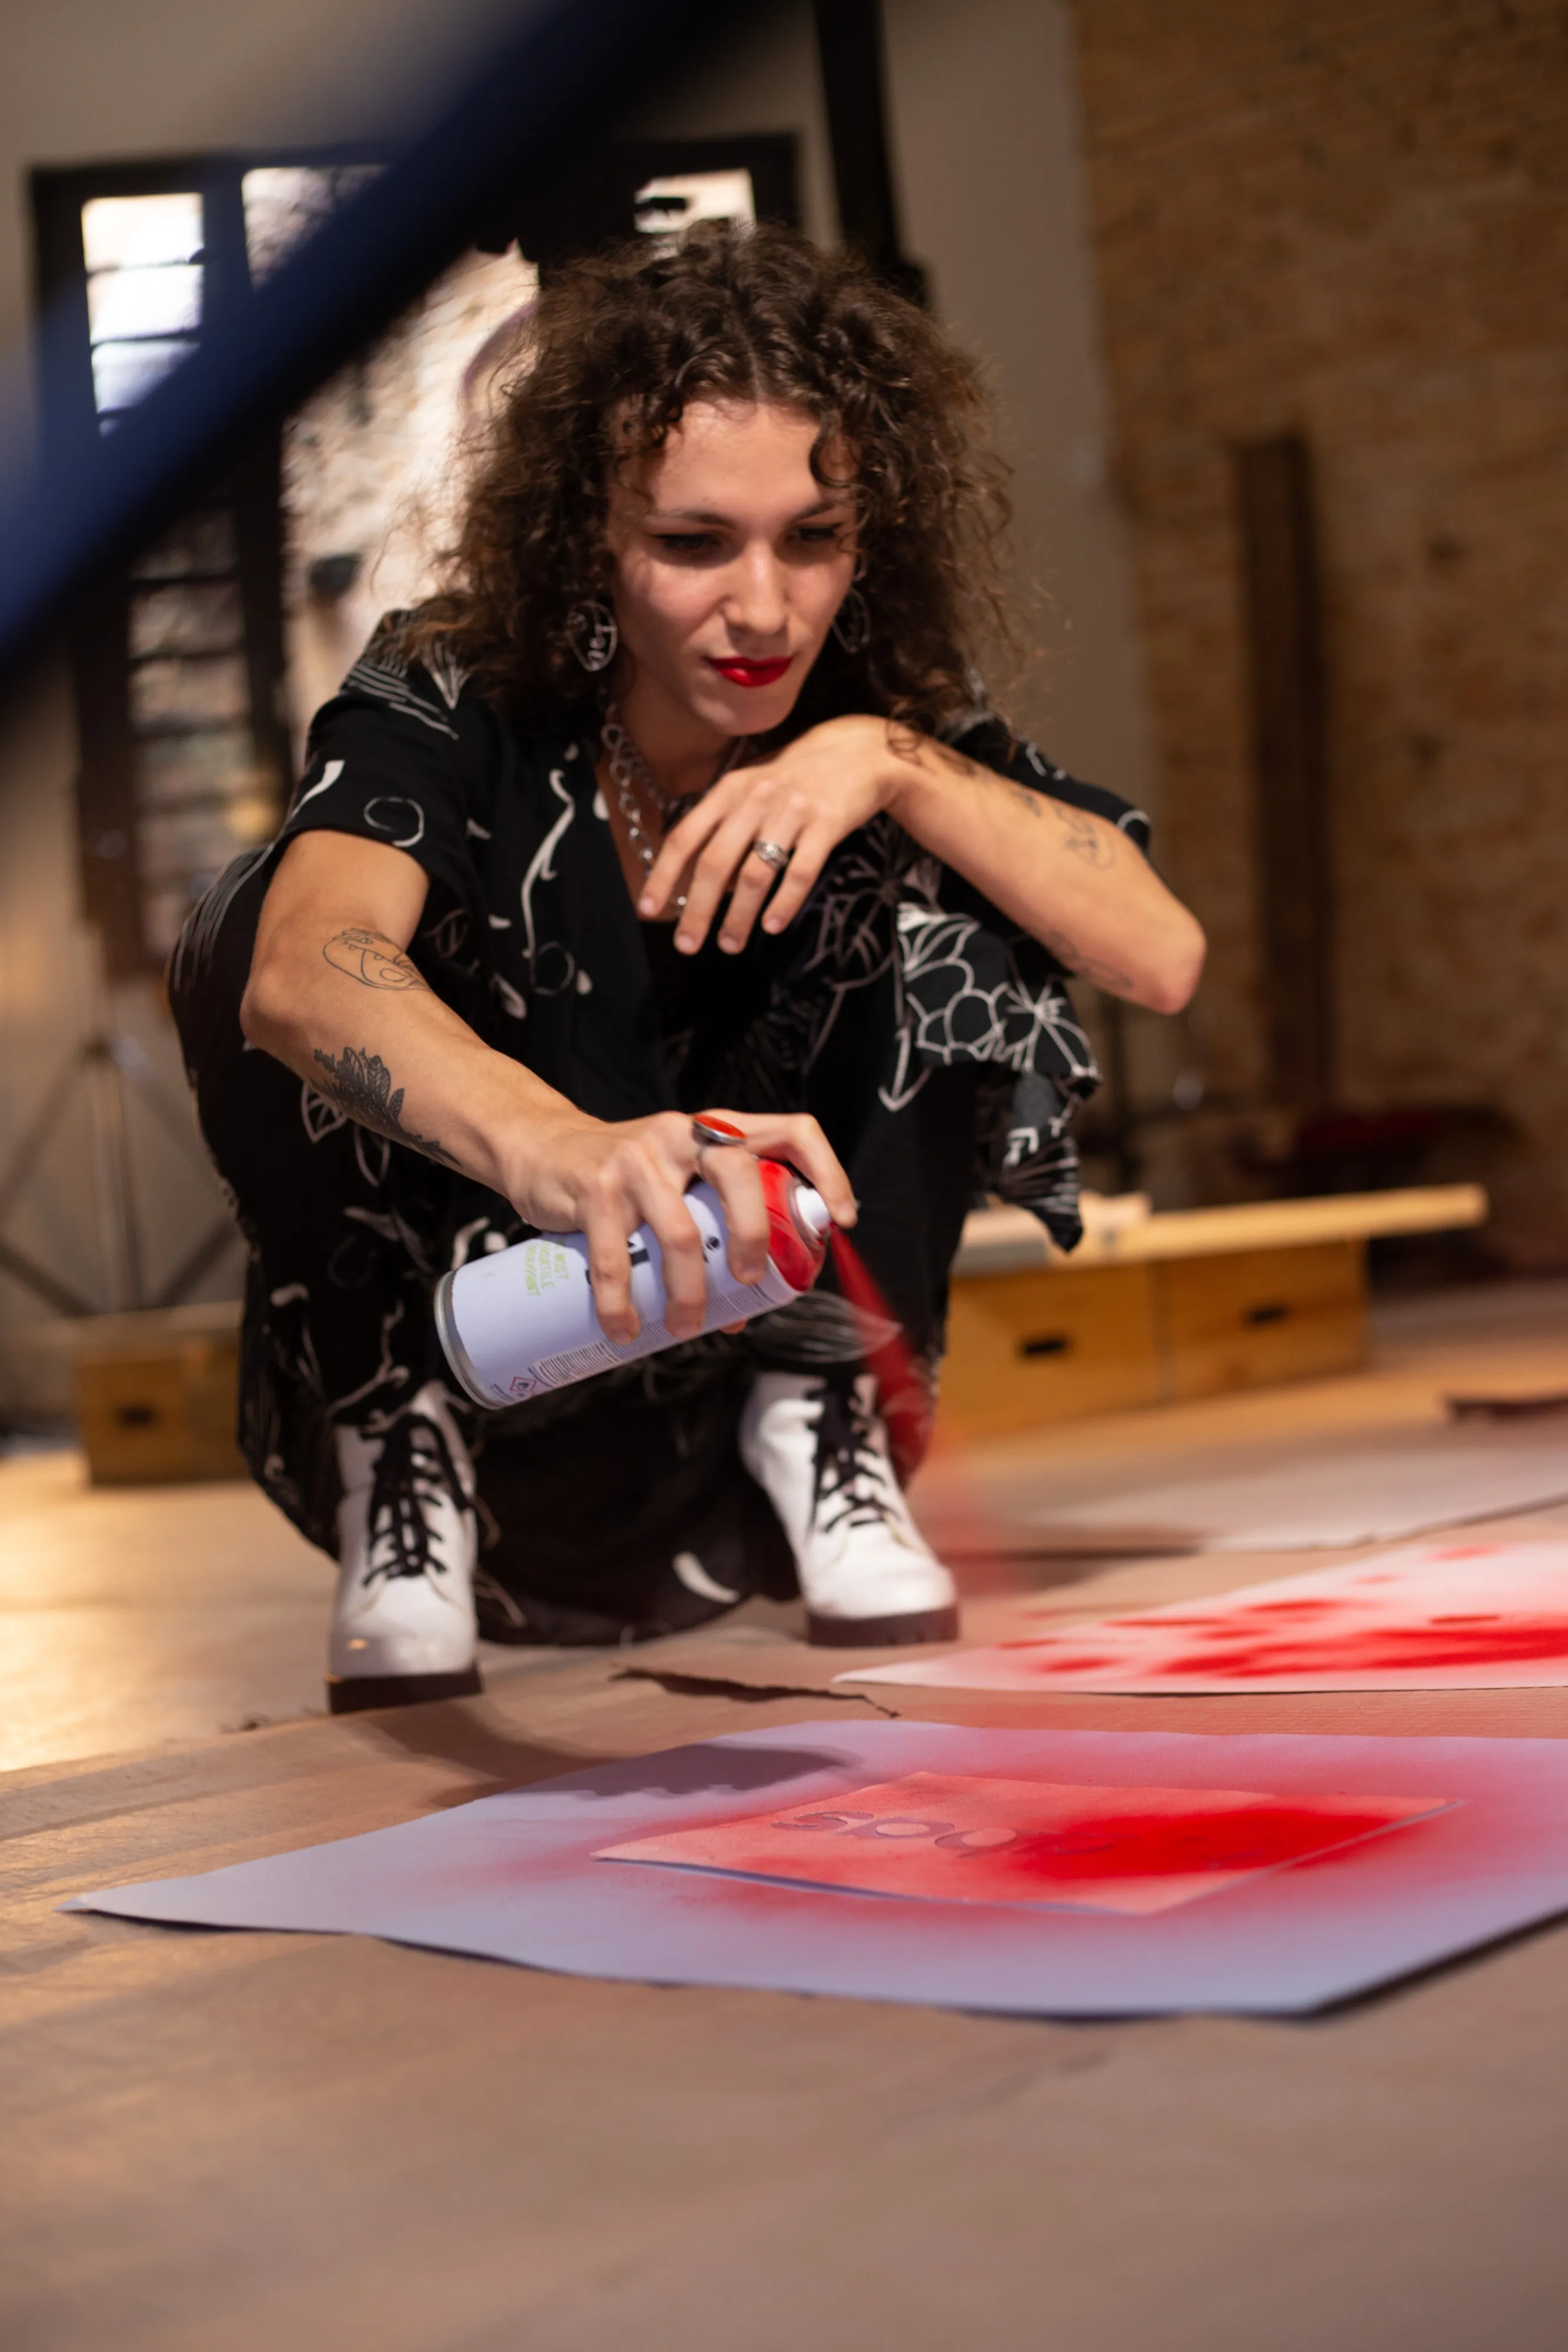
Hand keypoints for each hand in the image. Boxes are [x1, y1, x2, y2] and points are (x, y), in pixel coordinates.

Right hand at [501, 1108, 854, 1345]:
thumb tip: (739, 1316)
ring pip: (680, 1232)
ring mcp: (637, 1159)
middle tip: (749, 1284)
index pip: (790, 1130)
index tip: (841, 1220)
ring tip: (684, 1329)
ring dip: (687, 1293)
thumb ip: (708, 1233)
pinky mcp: (595, 1187)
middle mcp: (682, 1135)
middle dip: (754, 1238)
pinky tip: (624, 1329)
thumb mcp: (673, 1186)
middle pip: (740, 1175)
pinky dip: (621, 1303)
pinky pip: (615, 1257)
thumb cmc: (622, 1176)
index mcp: (715, 1132)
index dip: (826, 1171)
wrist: (541, 1148)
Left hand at [639, 715, 901, 954]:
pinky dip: (783, 903)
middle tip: (687, 944)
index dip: (663, 874)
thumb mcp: (752, 786)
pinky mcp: (827, 823)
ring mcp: (791, 810)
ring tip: (729, 943)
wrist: (859, 752)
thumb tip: (692, 875)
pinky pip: (800, 872)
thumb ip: (723, 821)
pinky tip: (772, 926)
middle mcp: (755, 798)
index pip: (686, 836)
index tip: (650, 909)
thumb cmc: (798, 778)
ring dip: (738, 916)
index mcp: (729, 790)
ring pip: (754, 873)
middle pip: (715, 862)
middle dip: (697, 909)